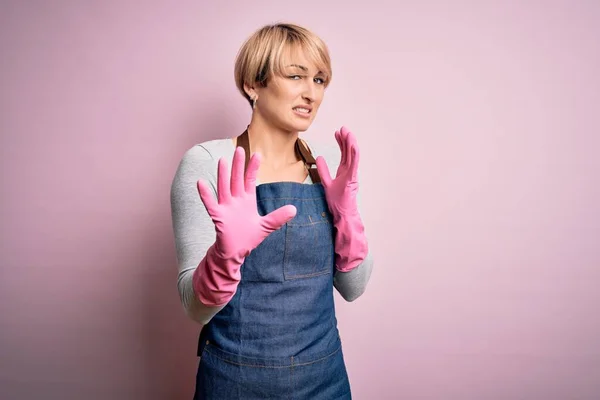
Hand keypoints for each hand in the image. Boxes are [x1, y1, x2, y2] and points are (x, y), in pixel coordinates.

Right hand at [193, 147, 296, 304]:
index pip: (250, 180)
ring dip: (223, 175)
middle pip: (236, 179)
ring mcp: (226, 207)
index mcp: (247, 201)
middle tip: (239, 149)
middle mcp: (236, 201)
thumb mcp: (266, 226)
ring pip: (224, 187)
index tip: (258, 154)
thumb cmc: (248, 238)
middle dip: (238, 165)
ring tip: (222, 160)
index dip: (253, 168)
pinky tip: (201, 183)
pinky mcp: (218, 217)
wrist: (235, 252)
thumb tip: (294, 209)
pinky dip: (205, 194)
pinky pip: (210, 204)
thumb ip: (278, 217)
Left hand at [316, 126, 367, 271]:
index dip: (341, 143)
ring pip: (353, 155)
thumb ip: (323, 171)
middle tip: (342, 128)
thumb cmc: (337, 203)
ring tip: (347, 131)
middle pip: (348, 152)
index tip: (337, 133)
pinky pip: (354, 163)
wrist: (342, 217)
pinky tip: (352, 143)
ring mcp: (352, 175)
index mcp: (345, 173)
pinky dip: (354, 152)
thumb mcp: (326, 183)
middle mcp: (350, 172)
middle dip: (345, 139)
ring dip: (350, 142)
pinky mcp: (352, 179)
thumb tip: (319, 158)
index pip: (344, 155)